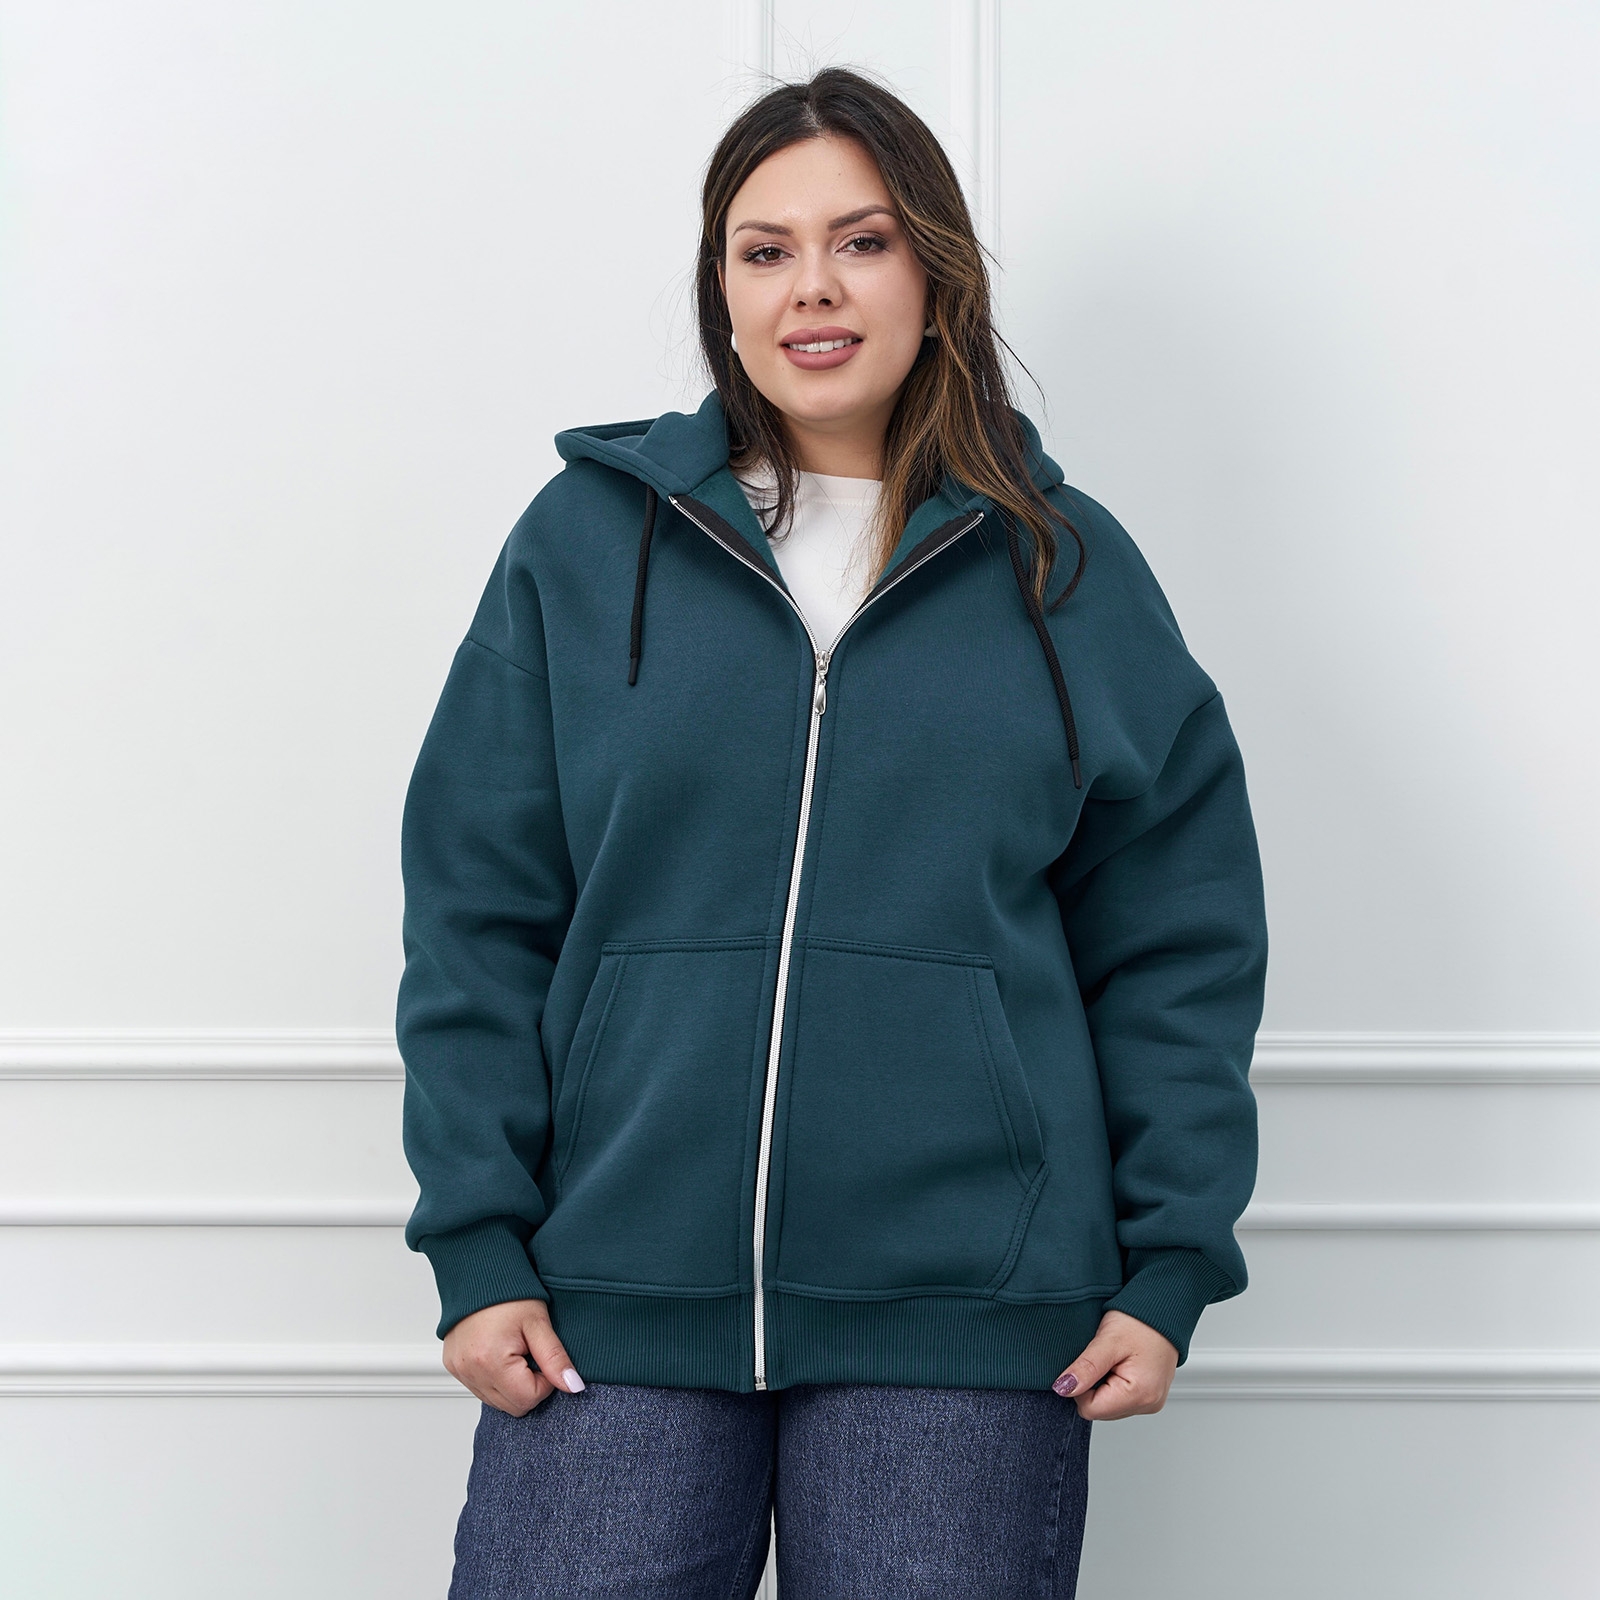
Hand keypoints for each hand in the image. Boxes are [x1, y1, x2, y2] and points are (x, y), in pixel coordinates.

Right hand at [442, 1298, 584, 1416]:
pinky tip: (500, 1354)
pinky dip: (495, 1379)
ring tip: (514, 1350)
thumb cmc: (509, 1292)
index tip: (543, 1355)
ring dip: (512, 1384)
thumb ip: (555, 1358)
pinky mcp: (453, 1366)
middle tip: (531, 1353)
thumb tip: (573, 1386)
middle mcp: (469, 1371)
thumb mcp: (538, 1323)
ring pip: (496, 1402)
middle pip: (512, 1407)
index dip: (545, 1381)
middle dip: (528, 1385)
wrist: (479, 1271)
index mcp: (491, 1361)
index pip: (528, 1399)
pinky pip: (480, 1389)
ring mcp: (458, 1370)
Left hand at [1053, 1309, 1178, 1418]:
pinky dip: (1114, 1383)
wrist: (1163, 1310)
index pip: (1091, 1409)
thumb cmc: (1141, 1321)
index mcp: (1140, 1394)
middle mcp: (1149, 1404)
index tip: (1090, 1362)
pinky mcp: (1149, 1397)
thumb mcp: (1108, 1341)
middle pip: (1100, 1409)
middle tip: (1105, 1358)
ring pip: (1109, 1406)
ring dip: (1104, 1384)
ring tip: (1115, 1359)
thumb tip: (1064, 1388)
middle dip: (1094, 1385)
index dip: (1081, 1385)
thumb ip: (1086, 1368)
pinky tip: (1120, 1364)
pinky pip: (1120, 1399)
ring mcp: (1151, 1402)